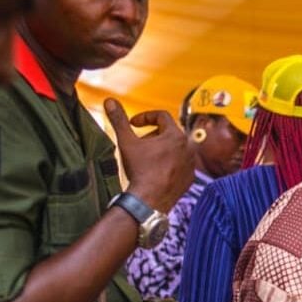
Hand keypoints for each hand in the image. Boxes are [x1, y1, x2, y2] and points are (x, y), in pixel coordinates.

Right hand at [104, 98, 193, 213]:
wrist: (150, 200)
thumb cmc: (140, 170)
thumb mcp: (127, 142)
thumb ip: (119, 120)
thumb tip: (110, 101)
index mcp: (176, 135)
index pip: (161, 115)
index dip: (145, 117)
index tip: (133, 124)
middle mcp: (189, 147)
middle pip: (169, 132)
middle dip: (152, 134)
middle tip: (138, 143)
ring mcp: (191, 164)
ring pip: (175, 149)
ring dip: (161, 149)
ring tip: (146, 157)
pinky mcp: (190, 178)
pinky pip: (180, 164)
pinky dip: (169, 163)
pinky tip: (155, 170)